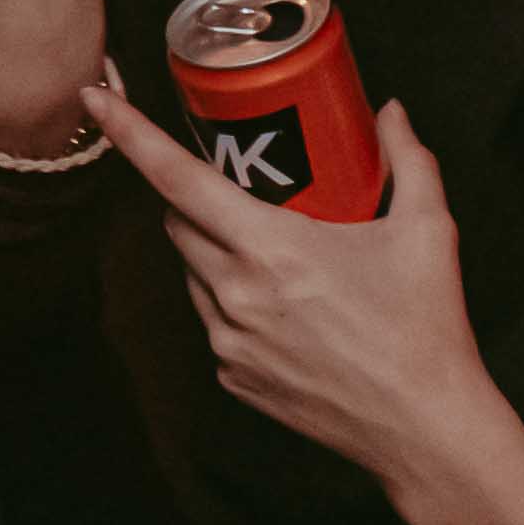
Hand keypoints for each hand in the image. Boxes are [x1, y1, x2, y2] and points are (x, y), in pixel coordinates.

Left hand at [112, 72, 517, 501]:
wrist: (424, 427)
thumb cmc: (427, 330)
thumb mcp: (428, 234)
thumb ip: (409, 162)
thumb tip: (391, 113)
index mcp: (272, 248)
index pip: (178, 177)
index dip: (129, 132)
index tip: (95, 97)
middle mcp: (235, 292)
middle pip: (176, 222)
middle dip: (195, 200)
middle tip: (244, 196)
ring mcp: (226, 338)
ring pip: (192, 274)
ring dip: (216, 255)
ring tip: (281, 266)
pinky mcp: (231, 375)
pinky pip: (214, 323)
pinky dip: (236, 308)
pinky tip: (291, 317)